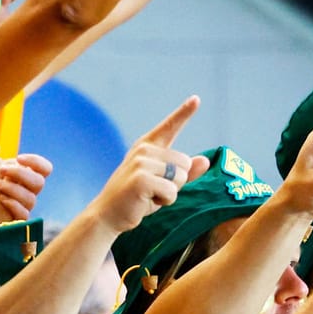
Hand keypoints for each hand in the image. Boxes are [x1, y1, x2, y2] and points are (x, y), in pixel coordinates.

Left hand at [0, 145, 51, 226]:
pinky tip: (1, 200)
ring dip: (14, 188)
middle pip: (39, 182)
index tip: (19, 158)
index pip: (42, 169)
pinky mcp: (13, 224)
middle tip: (3, 170)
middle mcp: (21, 194)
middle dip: (22, 173)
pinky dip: (14, 204)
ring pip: (32, 198)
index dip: (36, 162)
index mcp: (16, 180)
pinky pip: (24, 215)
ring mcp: (18, 209)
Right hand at [84, 96, 208, 232]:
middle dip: (176, 182)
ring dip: (170, 193)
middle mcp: (144, 150)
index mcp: (148, 146)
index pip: (170, 126)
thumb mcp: (163, 183)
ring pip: (180, 177)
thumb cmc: (137, 198)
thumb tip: (205, 160)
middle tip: (153, 190)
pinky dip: (165, 201)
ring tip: (149, 195)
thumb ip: (184, 172)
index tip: (196, 99)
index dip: (184, 112)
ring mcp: (141, 162)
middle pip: (185, 163)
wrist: (108, 214)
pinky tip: (146, 200)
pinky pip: (171, 191)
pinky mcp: (141, 178)